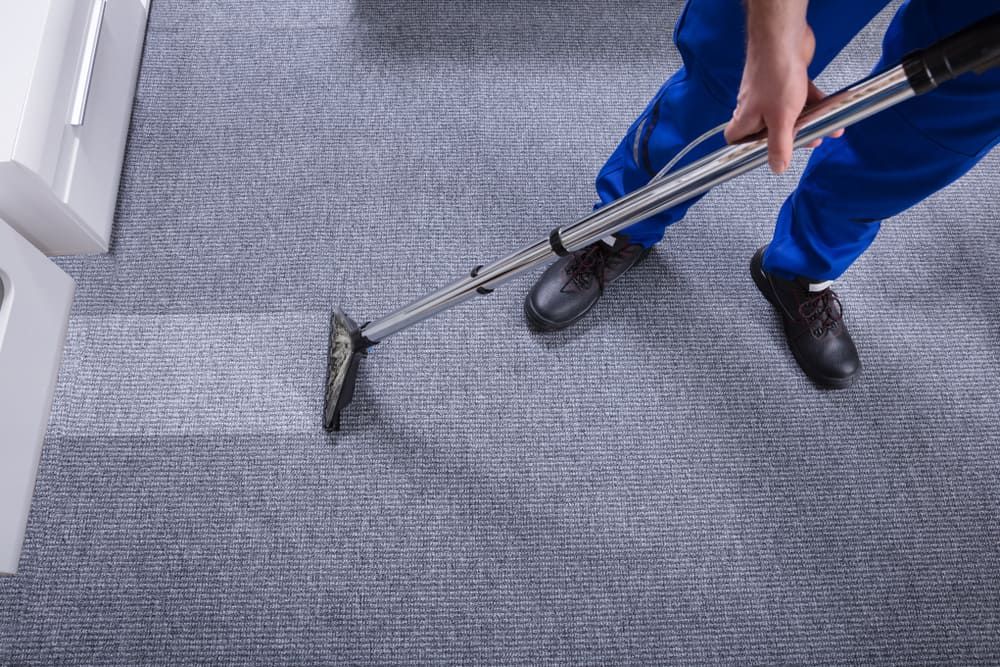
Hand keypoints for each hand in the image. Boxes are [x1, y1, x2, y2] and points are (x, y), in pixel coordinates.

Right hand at [724, 21, 842, 172]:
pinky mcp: (786, 78)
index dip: (744, 148)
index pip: (735, 139)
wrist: (784, 37)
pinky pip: (801, 96)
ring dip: (808, 121)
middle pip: (767, 129)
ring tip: (826, 127)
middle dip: (790, 137)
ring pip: (788, 113)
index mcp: (746, 118)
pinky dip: (815, 102)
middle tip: (806, 141)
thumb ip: (779, 146)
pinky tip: (831, 105)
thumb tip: (777, 167)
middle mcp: (755, 105)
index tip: (761, 154)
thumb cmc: (775, 74)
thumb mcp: (781, 119)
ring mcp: (770, 91)